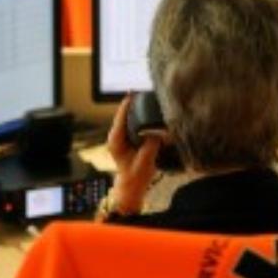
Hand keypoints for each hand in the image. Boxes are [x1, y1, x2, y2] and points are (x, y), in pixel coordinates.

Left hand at [106, 95, 161, 214]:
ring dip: (136, 110)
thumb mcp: (145, 160)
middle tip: (141, 92)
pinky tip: (147, 112)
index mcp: (116, 141)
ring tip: (144, 99)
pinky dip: (139, 117)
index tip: (133, 95)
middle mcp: (117, 136)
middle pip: (123, 115)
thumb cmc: (136, 175)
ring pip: (127, 118)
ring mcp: (121, 137)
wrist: (132, 185)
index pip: (120, 118)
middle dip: (132, 104)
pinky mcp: (127, 138)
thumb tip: (160, 132)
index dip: (127, 105)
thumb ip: (152, 145)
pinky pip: (132, 124)